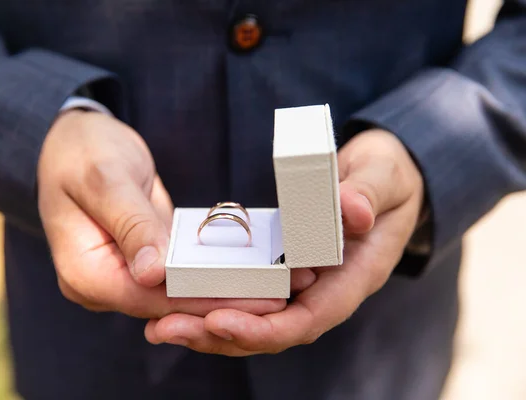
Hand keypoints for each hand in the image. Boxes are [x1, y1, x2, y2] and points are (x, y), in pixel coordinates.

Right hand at [37, 110, 311, 317]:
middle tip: (279, 295)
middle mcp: (102, 284)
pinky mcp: (140, 261)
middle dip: (223, 301)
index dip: (203, 299)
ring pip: (177, 293)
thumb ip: (131, 224)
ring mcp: (121, 274)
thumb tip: (153, 273)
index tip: (253, 298)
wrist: (75, 139)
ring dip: (223, 291)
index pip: (151, 298)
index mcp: (84, 273)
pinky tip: (248, 270)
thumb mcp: (106, 179)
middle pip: (168, 304)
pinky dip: (210, 273)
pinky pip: (177, 275)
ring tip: (274, 285)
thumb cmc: (83, 151)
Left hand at [144, 129, 424, 352]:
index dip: (264, 328)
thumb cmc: (388, 176)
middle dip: (220, 335)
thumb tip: (352, 211)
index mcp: (354, 276)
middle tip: (165, 329)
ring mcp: (306, 283)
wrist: (387, 179)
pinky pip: (252, 296)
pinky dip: (218, 301)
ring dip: (209, 327)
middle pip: (272, 330)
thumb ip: (368, 193)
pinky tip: (180, 301)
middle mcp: (327, 289)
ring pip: (257, 319)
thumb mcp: (384, 175)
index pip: (308, 318)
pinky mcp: (287, 270)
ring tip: (160, 326)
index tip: (219, 322)